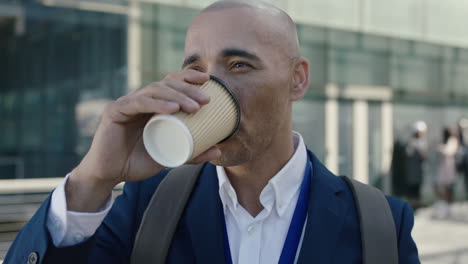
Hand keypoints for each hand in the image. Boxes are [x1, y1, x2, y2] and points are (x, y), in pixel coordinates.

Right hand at [66, 70, 220, 211]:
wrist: (110, 175)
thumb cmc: (137, 162)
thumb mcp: (169, 157)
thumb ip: (191, 153)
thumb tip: (218, 149)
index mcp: (151, 105)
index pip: (170, 83)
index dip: (188, 78)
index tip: (208, 80)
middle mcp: (139, 99)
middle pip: (165, 84)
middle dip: (187, 89)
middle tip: (206, 100)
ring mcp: (126, 103)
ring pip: (154, 91)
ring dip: (176, 96)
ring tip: (194, 107)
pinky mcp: (115, 111)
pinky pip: (137, 103)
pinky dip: (156, 104)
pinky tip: (172, 108)